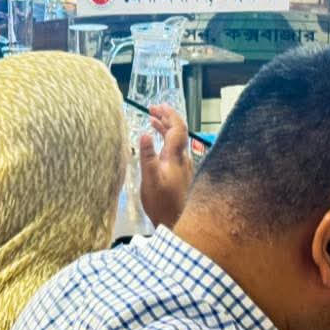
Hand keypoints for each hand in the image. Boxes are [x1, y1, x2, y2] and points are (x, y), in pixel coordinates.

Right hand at [138, 105, 193, 228]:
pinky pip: (175, 149)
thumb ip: (147, 156)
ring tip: (153, 121)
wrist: (176, 223)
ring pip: (177, 141)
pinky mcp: (182, 174)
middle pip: (179, 132)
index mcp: (176, 156)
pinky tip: (159, 144)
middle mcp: (184, 158)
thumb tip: (145, 133)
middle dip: (167, 118)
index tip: (157, 106)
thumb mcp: (150, 179)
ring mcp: (184, 166)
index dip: (169, 114)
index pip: (177, 128)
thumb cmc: (161, 202)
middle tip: (153, 109)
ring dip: (166, 128)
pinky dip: (166, 140)